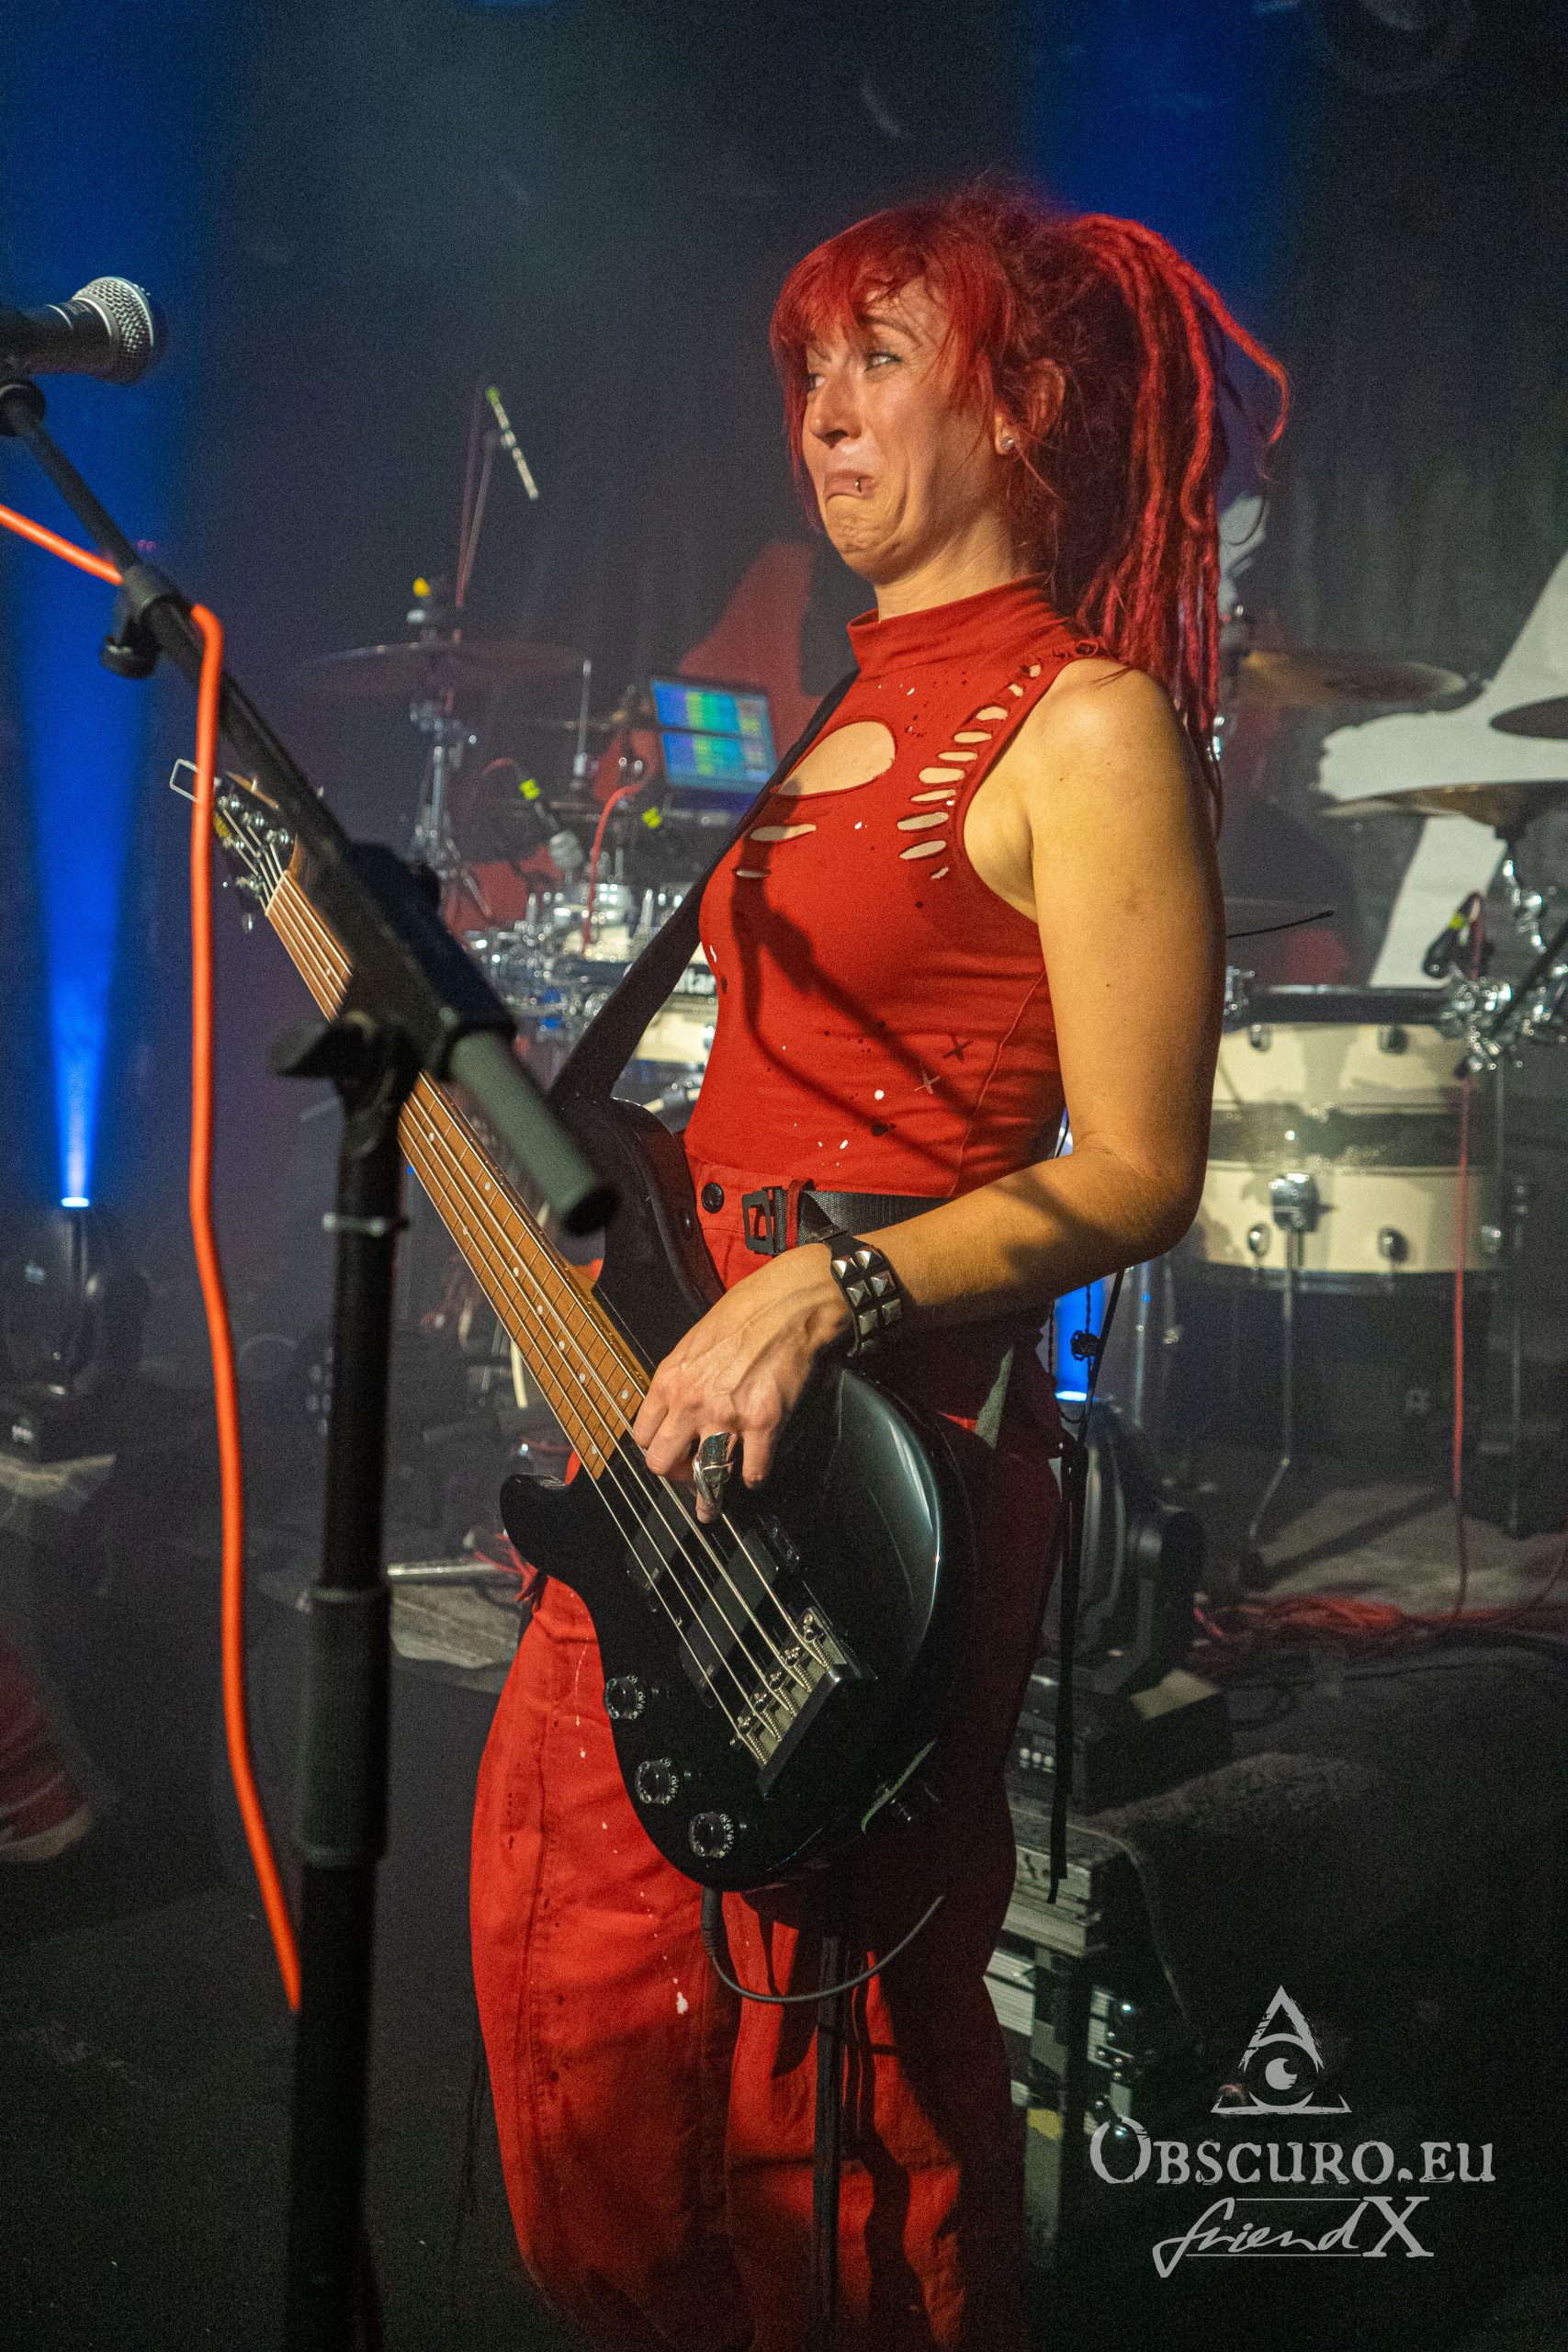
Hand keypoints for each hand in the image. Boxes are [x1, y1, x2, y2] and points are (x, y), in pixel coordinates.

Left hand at [631, 1245, 851, 1518]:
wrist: (789, 1305)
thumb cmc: (745, 1314)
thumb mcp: (694, 1342)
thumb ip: (682, 1379)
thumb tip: (677, 1408)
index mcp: (670, 1380)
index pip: (644, 1436)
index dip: (656, 1449)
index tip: (669, 1454)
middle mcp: (692, 1402)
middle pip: (665, 1464)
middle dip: (676, 1477)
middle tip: (689, 1480)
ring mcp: (727, 1416)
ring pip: (707, 1477)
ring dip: (710, 1498)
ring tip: (711, 1509)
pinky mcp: (764, 1423)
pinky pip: (752, 1471)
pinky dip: (754, 1477)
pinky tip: (754, 1473)